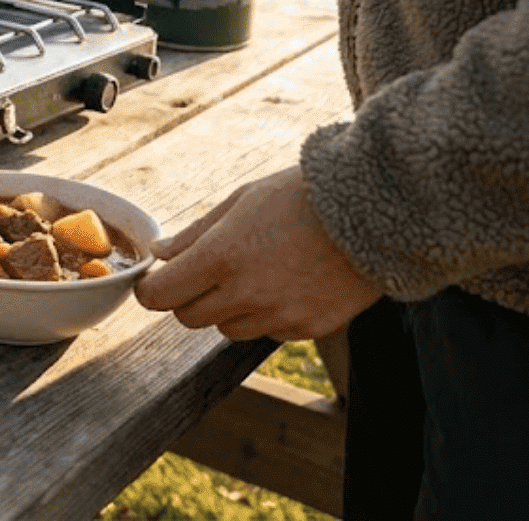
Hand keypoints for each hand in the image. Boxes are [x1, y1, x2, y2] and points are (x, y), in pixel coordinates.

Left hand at [133, 167, 379, 341]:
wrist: (376, 212)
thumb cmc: (304, 196)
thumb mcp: (241, 201)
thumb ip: (195, 233)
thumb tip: (161, 254)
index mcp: (222, 257)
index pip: (161, 296)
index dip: (151, 291)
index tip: (155, 282)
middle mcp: (246, 293)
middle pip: (189, 318)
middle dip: (188, 298)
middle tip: (204, 274)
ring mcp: (279, 316)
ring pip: (227, 330)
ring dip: (228, 309)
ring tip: (255, 273)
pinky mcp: (309, 328)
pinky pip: (269, 333)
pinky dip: (267, 317)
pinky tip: (286, 284)